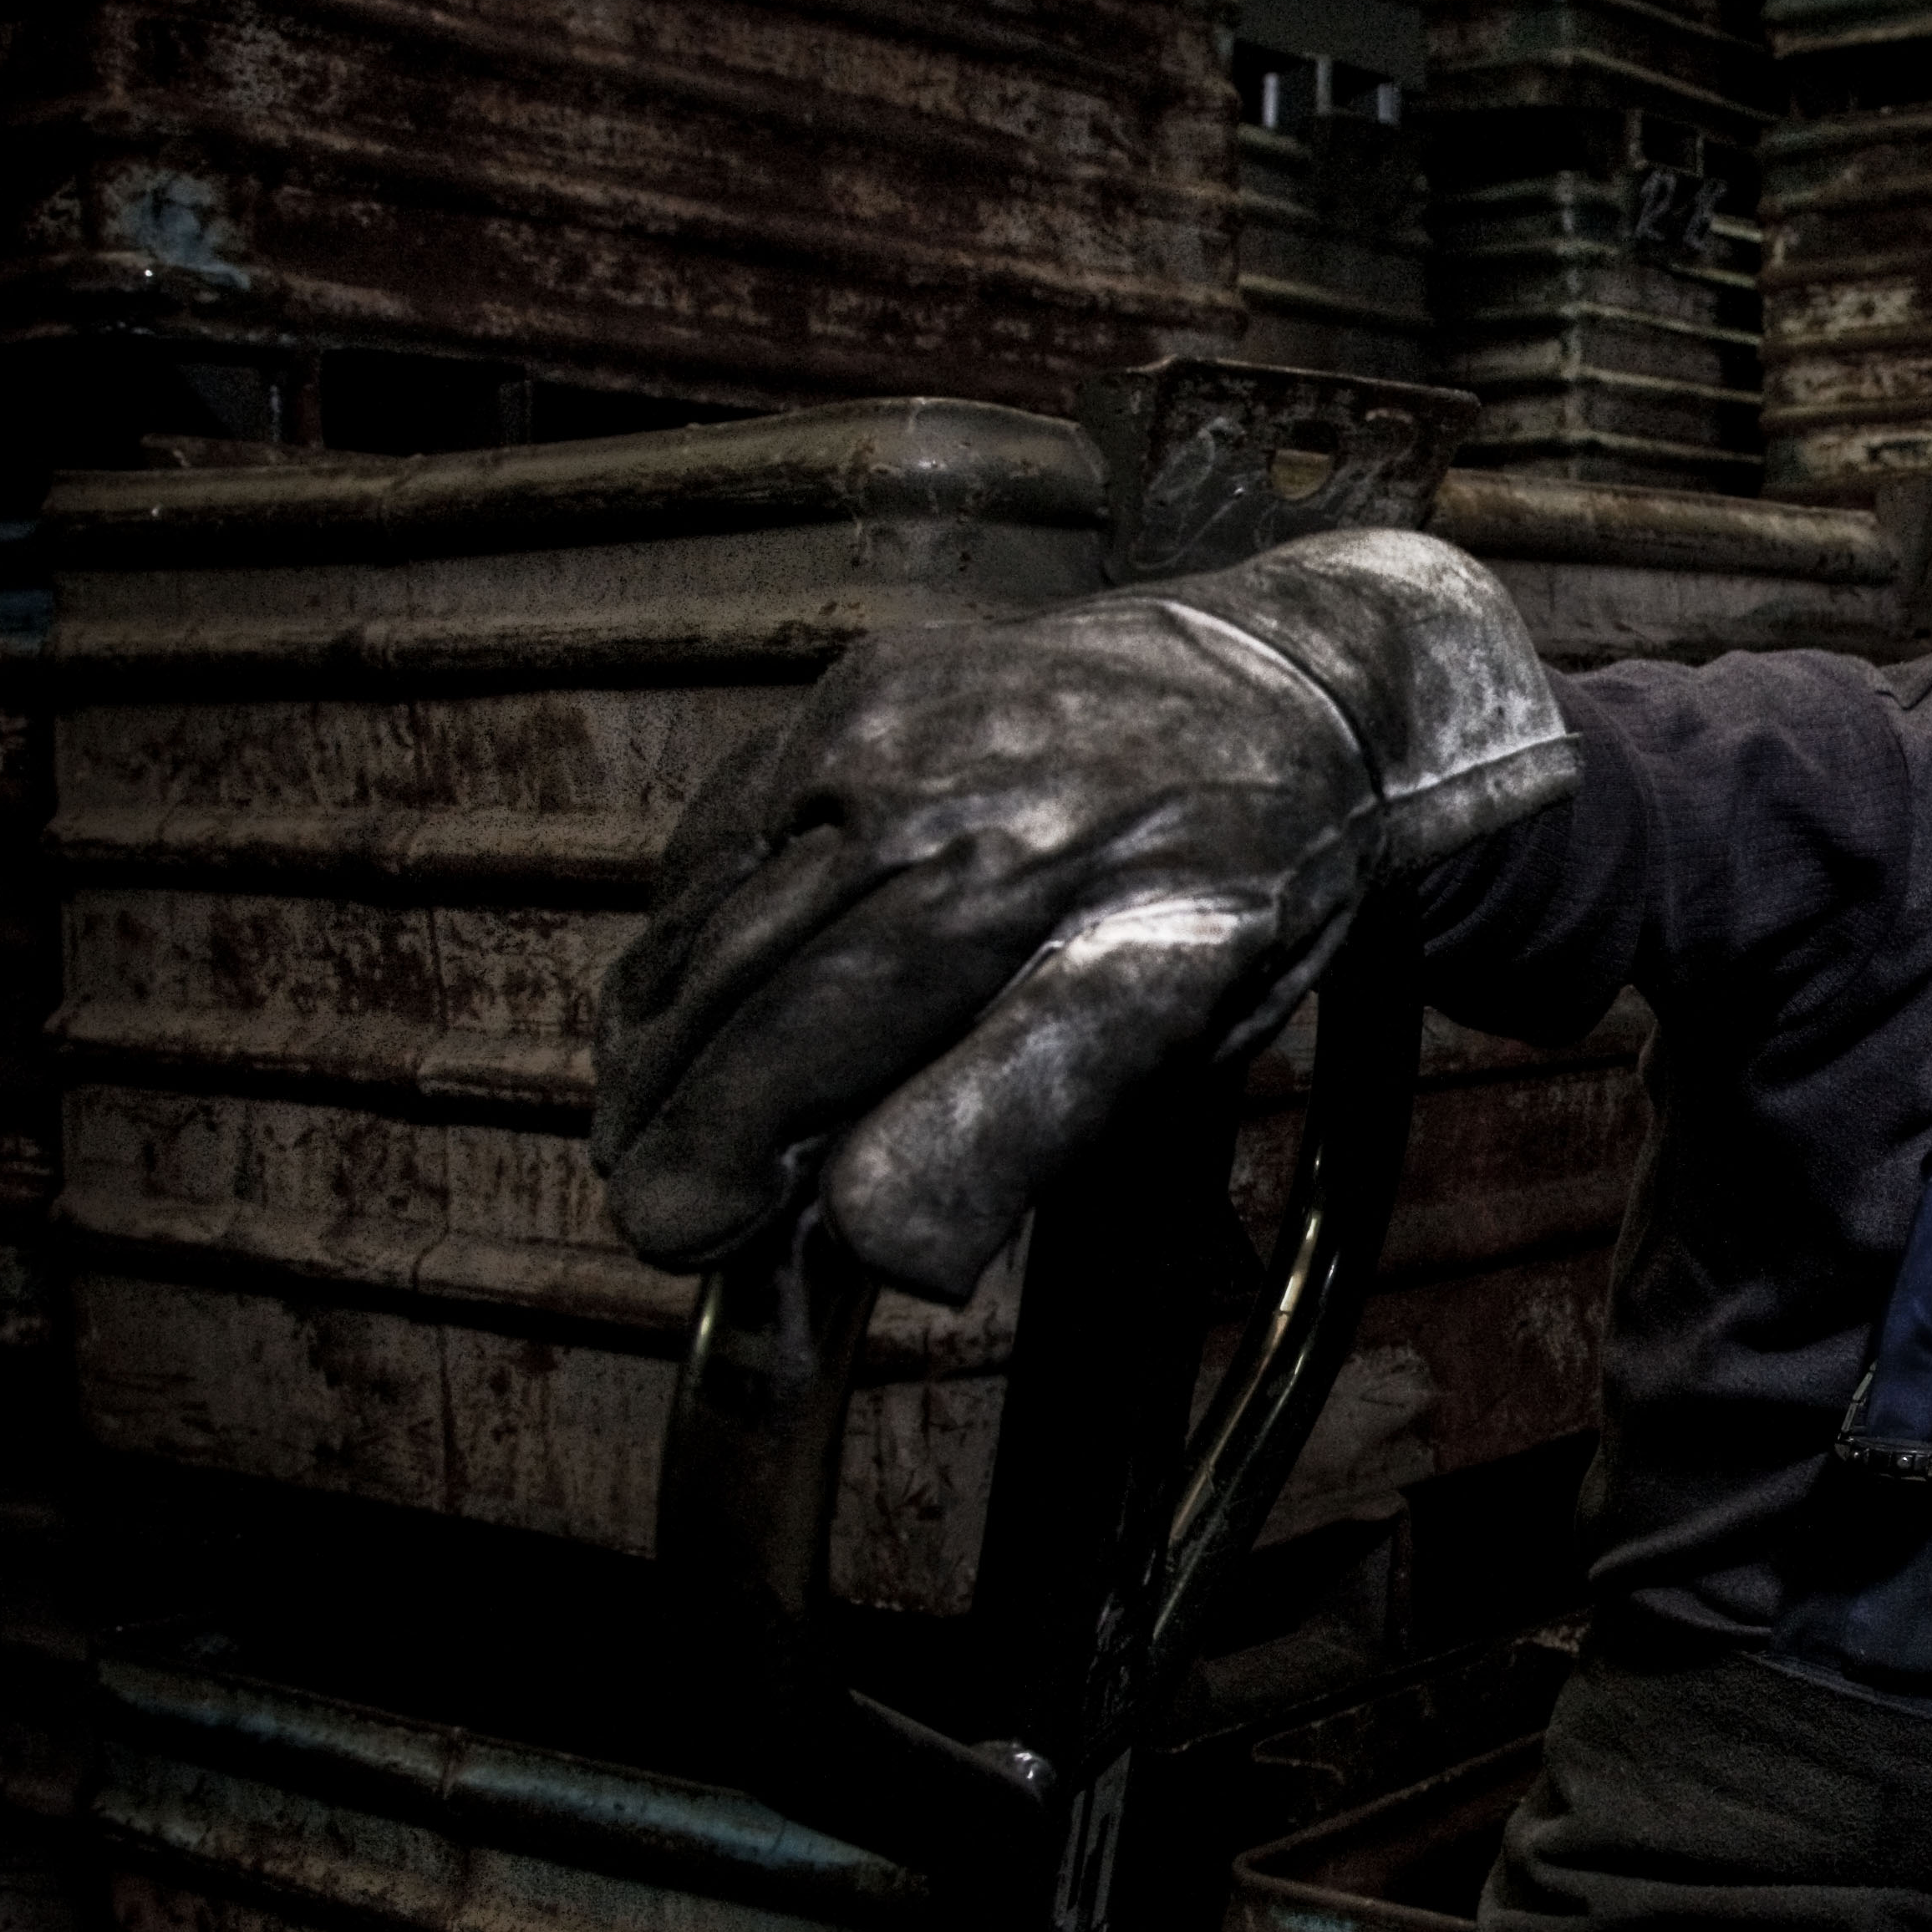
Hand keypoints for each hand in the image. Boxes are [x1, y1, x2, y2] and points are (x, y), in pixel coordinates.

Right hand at [592, 530, 1574, 1300]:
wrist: (1286, 687)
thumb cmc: (1244, 885)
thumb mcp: (1190, 1032)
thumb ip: (1030, 1127)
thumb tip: (880, 1244)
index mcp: (1079, 920)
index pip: (860, 1070)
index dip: (754, 1165)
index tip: (692, 1238)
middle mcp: (975, 818)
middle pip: (765, 1012)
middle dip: (682, 1136)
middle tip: (660, 1224)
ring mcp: (899, 738)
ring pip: (717, 932)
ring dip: (660, 1054)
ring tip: (645, 1143)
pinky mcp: (856, 691)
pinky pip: (719, 840)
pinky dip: (680, 937)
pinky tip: (678, 1008)